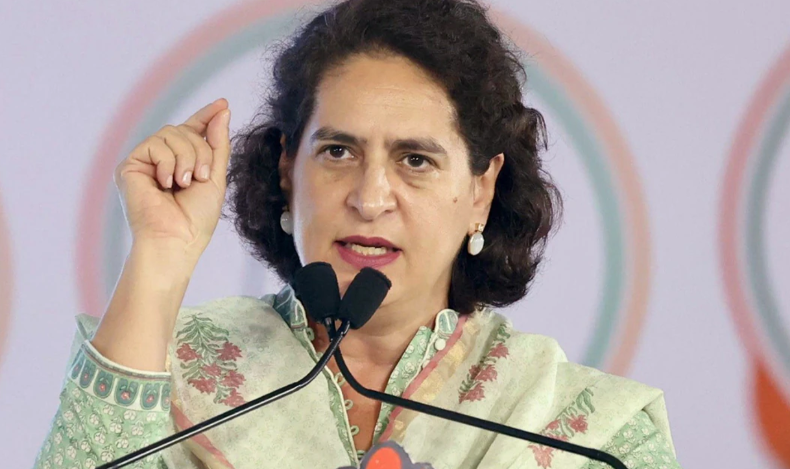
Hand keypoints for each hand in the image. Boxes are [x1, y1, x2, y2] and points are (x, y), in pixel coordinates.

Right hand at [113, 98, 230, 261]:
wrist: (175, 240)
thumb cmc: (195, 219)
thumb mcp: (214, 177)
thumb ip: (217, 144)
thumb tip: (222, 111)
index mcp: (182, 164)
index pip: (193, 132)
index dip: (206, 117)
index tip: (223, 104)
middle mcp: (162, 161)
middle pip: (185, 130)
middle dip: (200, 150)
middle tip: (200, 176)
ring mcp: (145, 162)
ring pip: (171, 133)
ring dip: (186, 157)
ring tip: (184, 183)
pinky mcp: (130, 166)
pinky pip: (155, 144)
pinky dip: (167, 162)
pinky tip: (165, 184)